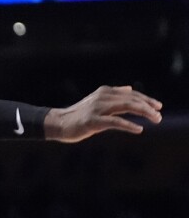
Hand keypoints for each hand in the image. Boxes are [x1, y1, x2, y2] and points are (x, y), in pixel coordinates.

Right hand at [45, 85, 162, 142]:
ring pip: (126, 107)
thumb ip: (114, 95)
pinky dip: (129, 125)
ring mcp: (97, 108)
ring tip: (155, 120)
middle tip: (159, 116)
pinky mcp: (93, 121)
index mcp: (104, 92)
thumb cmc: (79, 115)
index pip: (131, 94)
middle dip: (148, 106)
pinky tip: (139, 129)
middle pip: (131, 99)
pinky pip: (115, 122)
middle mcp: (102, 97)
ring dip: (143, 113)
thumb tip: (129, 89)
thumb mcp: (97, 102)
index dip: (146, 99)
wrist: (59, 123)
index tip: (158, 107)